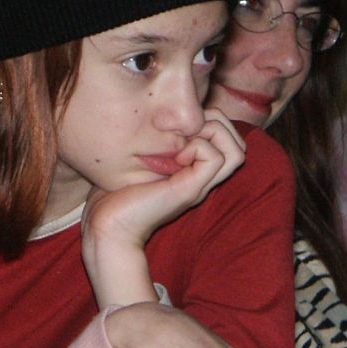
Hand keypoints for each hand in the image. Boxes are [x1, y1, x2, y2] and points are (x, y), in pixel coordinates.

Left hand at [82, 109, 245, 306]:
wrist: (107, 228)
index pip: (228, 141)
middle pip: (239, 145)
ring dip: (213, 133)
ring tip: (185, 140)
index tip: (180, 126)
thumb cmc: (114, 196)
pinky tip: (175, 155)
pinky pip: (215, 157)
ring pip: (237, 151)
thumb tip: (156, 119)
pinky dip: (198, 146)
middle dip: (218, 123)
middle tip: (186, 129)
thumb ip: (153, 144)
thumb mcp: (136, 162)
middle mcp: (203, 179)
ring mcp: (200, 186)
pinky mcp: (190, 189)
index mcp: (194, 173)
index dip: (212, 121)